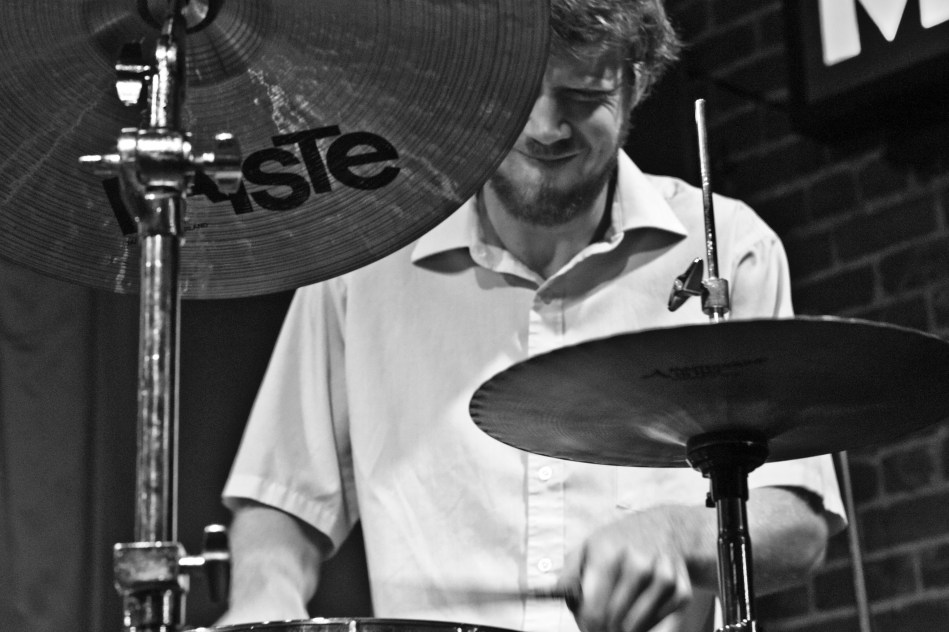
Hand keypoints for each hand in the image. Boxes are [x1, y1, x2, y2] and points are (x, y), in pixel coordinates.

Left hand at [559, 512, 691, 631]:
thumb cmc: (619, 542)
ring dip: (625, 629)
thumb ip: (567, 576)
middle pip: (614, 622)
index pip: (595, 610)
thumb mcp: (587, 549)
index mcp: (609, 553)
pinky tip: (641, 609)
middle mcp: (639, 564)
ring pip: (636, 628)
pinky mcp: (682, 591)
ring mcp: (664, 578)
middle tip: (601, 622)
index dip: (587, 624)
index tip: (586, 624)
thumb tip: (554, 594)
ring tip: (619, 614)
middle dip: (603, 627)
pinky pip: (661, 628)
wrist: (664, 529)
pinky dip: (648, 626)